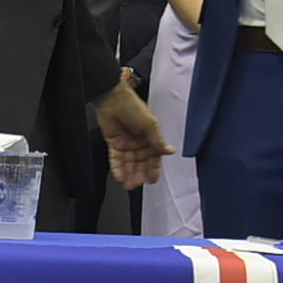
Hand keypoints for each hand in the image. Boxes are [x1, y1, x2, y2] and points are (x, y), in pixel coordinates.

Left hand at [93, 68, 171, 187]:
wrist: (112, 99)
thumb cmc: (132, 106)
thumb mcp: (150, 124)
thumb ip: (158, 141)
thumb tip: (170, 151)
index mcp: (150, 137)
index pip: (154, 157)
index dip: (153, 168)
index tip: (153, 179)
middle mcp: (139, 142)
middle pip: (141, 163)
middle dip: (140, 174)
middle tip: (139, 183)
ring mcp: (126, 144)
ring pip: (129, 164)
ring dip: (129, 174)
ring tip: (129, 184)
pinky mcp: (114, 144)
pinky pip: (116, 160)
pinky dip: (118, 169)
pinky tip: (120, 176)